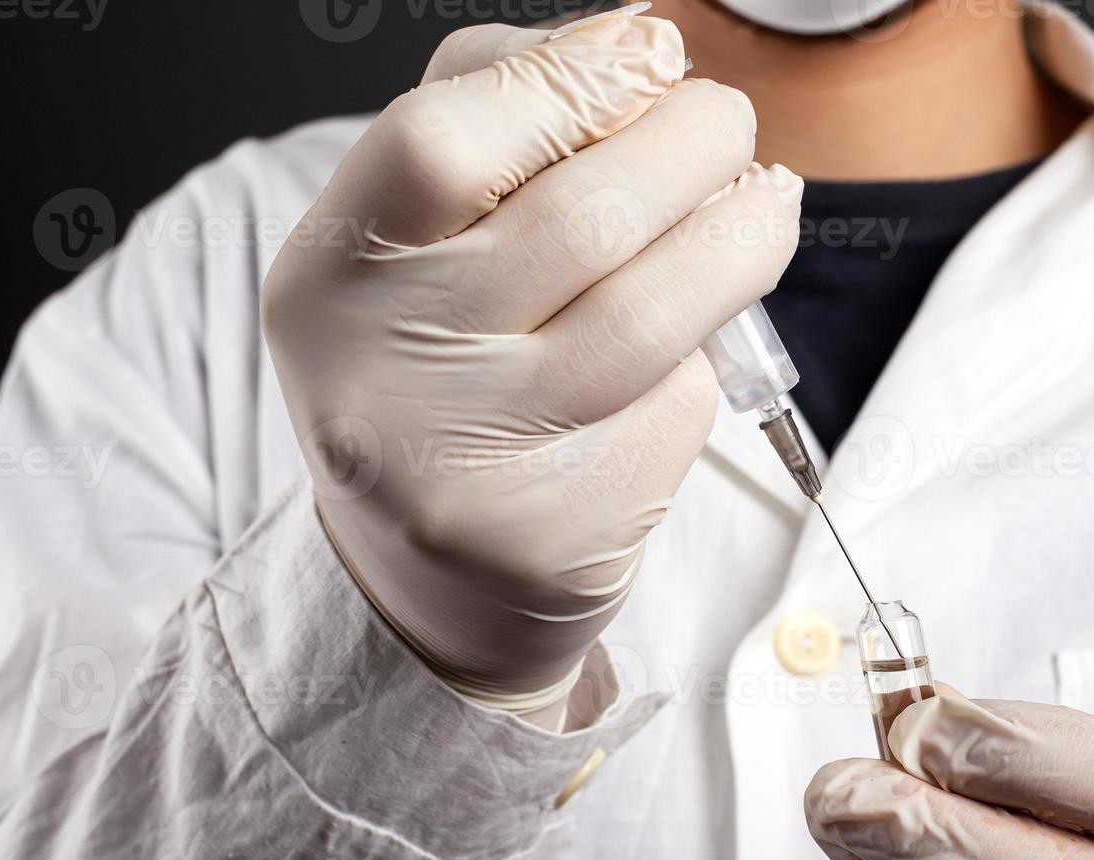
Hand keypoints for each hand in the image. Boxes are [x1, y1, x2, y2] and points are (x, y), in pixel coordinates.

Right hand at [261, 14, 802, 705]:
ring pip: (651, 316)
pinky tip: (702, 334)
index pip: (444, 143)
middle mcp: (381, 373)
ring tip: (765, 205)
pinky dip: (706, 351)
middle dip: (690, 143)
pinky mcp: (555, 533)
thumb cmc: (438, 369)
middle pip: (581, 220)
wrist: (431, 573)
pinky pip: (670, 403)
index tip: (653, 50)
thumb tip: (636, 47)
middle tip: (726, 123)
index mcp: (328, 274)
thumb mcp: (415, 247)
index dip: (571, 78)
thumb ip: (500, 132)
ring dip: (741, 235)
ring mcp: (469, 466)